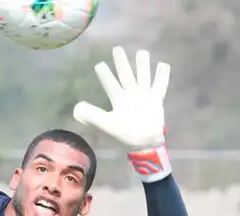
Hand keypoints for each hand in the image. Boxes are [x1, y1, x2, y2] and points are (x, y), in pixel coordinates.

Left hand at [73, 46, 172, 181]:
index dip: (105, 74)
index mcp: (119, 100)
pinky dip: (162, 75)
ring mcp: (144, 96)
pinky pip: (160, 85)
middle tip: (117, 48)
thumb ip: (92, 115)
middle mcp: (131, 94)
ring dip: (142, 65)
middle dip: (121, 62)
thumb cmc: (125, 135)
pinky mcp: (156, 99)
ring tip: (142, 52)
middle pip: (126, 75)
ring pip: (143, 76)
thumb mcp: (106, 124)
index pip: (110, 84)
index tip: (99, 64)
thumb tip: (76, 109)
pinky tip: (163, 64)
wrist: (144, 143)